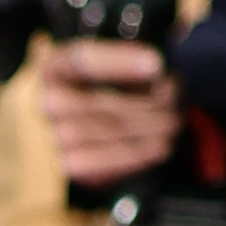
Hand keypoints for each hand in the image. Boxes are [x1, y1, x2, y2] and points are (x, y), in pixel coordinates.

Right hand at [26, 31, 182, 187]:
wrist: (93, 119)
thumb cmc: (110, 83)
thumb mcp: (118, 60)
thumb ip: (135, 59)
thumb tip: (158, 72)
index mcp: (56, 65)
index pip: (84, 59)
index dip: (122, 62)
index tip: (156, 64)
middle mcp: (49, 101)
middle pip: (105, 100)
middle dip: (149, 99)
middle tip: (177, 95)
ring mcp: (58, 136)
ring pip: (113, 131)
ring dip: (153, 126)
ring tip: (174, 120)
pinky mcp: (73, 165)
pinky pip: (112, 161)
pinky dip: (143, 152)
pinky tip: (161, 145)